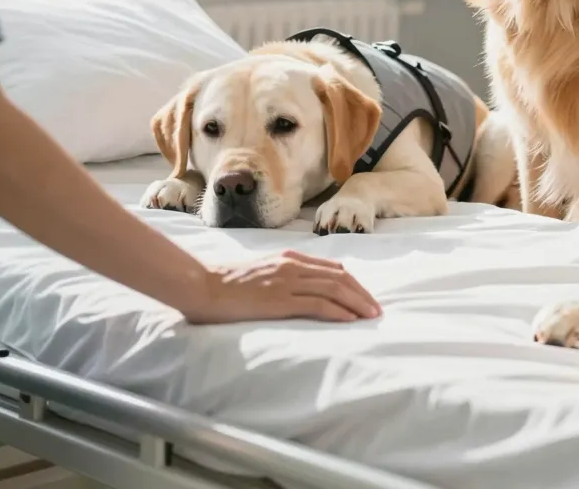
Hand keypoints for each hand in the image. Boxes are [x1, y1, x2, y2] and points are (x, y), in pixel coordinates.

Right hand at [181, 250, 381, 323]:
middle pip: (339, 277)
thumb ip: (286, 275)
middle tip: (376, 310)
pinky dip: (337, 310)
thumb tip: (308, 287)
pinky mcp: (279, 299)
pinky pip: (316, 304)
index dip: (353, 284)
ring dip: (356, 303)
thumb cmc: (228, 283)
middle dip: (361, 294)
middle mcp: (293, 266)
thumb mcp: (263, 272)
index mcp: (290, 258)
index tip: (365, 298)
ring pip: (333, 288)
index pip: (333, 269)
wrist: (202, 285)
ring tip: (370, 316)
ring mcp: (286, 281)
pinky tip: (349, 319)